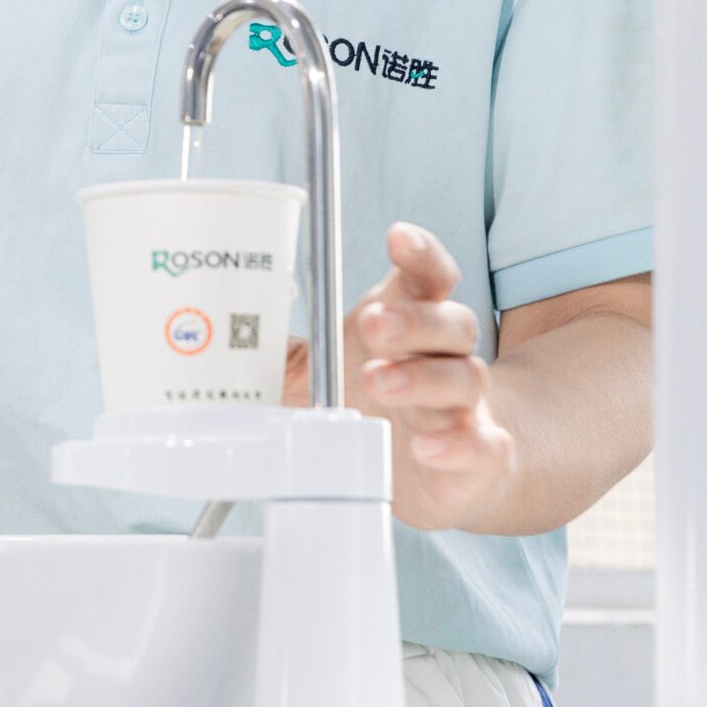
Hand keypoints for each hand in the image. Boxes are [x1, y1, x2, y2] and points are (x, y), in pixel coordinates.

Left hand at [282, 221, 516, 531]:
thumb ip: (287, 353)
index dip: (420, 254)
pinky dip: (458, 443)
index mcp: (412, 324)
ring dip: (422, 378)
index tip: (397, 237)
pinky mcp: (479, 457)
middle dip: (411, 319)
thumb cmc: (384, 407)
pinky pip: (481, 445)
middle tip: (370, 322)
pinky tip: (427, 445)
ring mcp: (466, 408)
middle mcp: (446, 359)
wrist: (452, 469)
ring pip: (463, 378)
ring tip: (378, 381)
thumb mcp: (326, 373)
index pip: (428, 278)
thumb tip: (225, 338)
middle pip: (451, 323)